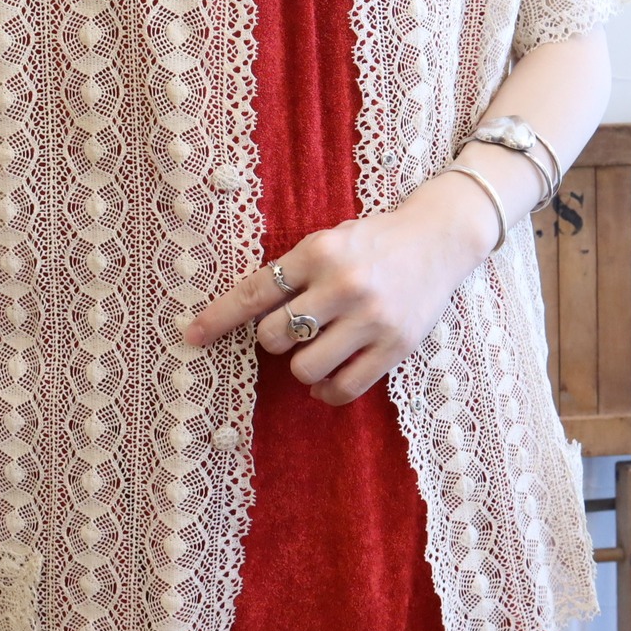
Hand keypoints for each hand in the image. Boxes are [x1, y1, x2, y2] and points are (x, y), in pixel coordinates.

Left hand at [182, 195, 486, 406]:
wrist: (438, 239)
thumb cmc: (372, 242)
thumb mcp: (329, 241)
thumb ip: (294, 271)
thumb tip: (246, 313)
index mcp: (319, 251)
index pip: (256, 291)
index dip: (219, 317)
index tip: (192, 336)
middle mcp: (343, 284)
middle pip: (275, 335)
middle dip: (273, 339)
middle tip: (293, 330)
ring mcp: (371, 318)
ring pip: (306, 367)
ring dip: (301, 366)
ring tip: (315, 351)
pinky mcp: (395, 346)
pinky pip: (344, 388)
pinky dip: (327, 391)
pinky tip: (329, 380)